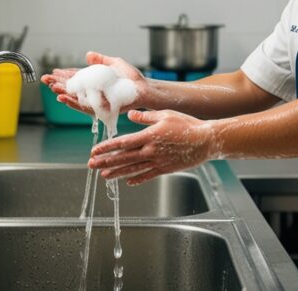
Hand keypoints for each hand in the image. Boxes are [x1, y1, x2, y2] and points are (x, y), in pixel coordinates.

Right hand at [39, 51, 146, 115]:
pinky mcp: (100, 108)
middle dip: (57, 84)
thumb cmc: (131, 78)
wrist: (144, 89)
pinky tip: (63, 98)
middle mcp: (92, 92)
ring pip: (74, 98)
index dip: (63, 76)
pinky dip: (72, 103)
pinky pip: (83, 107)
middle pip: (71, 89)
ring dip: (62, 93)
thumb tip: (88, 54)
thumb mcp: (114, 64)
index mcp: (94, 81)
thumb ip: (101, 60)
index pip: (75, 78)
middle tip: (44, 79)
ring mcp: (95, 100)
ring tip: (52, 89)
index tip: (52, 72)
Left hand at [88, 110, 215, 185]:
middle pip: (123, 158)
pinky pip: (148, 175)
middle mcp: (150, 151)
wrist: (206, 140)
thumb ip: (145, 117)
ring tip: (104, 176)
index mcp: (149, 136)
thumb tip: (130, 115)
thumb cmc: (187, 124)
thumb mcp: (165, 115)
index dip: (107, 148)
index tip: (94, 151)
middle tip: (91, 165)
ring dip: (117, 173)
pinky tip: (128, 182)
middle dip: (106, 162)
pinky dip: (137, 179)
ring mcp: (158, 162)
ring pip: (133, 169)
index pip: (122, 143)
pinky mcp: (166, 169)